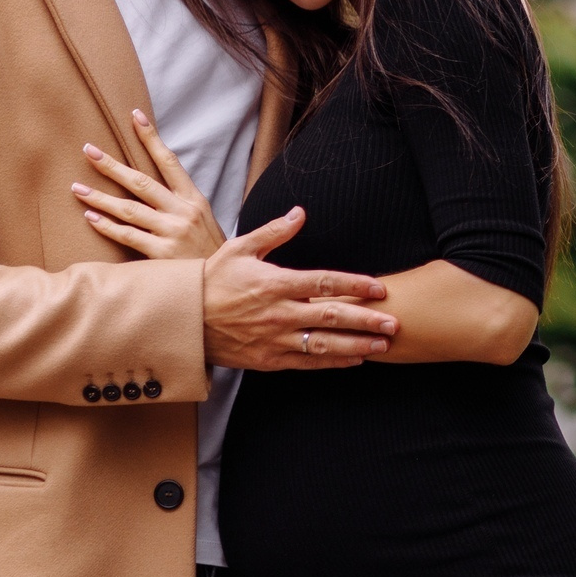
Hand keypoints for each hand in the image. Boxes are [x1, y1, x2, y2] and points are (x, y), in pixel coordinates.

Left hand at [75, 110, 223, 258]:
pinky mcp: (162, 254)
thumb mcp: (201, 218)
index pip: (169, 161)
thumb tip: (145, 182)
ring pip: (129, 209)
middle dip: (112, 166)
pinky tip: (90, 217)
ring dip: (100, 198)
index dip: (151, 138)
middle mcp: (183, 211)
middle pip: (141, 182)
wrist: (220, 281)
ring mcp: (172, 232)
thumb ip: (177, 201)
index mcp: (193, 198)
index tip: (135, 116)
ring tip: (77, 188)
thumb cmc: (207, 248)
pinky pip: (128, 236)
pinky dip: (107, 226)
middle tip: (89, 151)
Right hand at [201, 209, 400, 369]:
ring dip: (356, 346)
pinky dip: (333, 362)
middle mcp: (278, 313)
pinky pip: (306, 363)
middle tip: (394, 323)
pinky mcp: (268, 359)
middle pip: (332, 317)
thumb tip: (300, 213)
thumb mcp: (240, 249)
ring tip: (383, 346)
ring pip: (323, 345)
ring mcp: (274, 339)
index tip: (379, 288)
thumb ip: (274, 232)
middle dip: (366, 320)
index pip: (324, 282)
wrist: (181, 319)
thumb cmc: (211, 280)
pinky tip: (355, 360)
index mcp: (275, 283)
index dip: (355, 285)